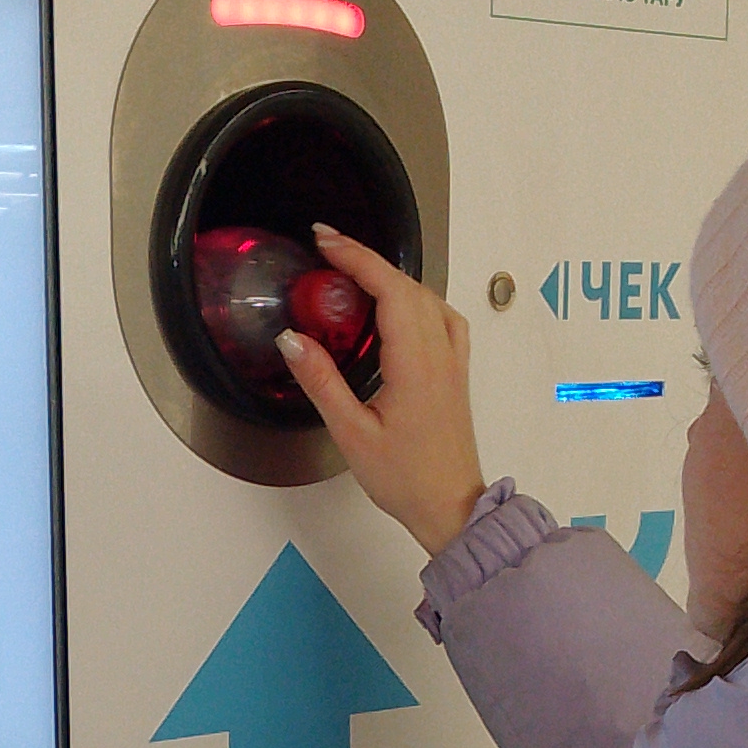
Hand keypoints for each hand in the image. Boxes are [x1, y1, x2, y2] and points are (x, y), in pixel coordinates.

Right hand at [278, 227, 486, 559]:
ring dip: (390, 276)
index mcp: (416, 364)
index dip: (356, 257)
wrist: (450, 506)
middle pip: (407, 285)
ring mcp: (452, 361)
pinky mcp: (454, 371)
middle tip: (328, 249)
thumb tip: (293, 340)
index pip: (389, 289)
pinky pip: (441, 316)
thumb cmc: (408, 479)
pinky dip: (415, 298)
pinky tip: (398, 306)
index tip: (326, 240)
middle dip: (366, 259)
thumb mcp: (351, 433)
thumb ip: (322, 381)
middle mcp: (441, 354)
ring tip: (354, 273)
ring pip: (426, 296)